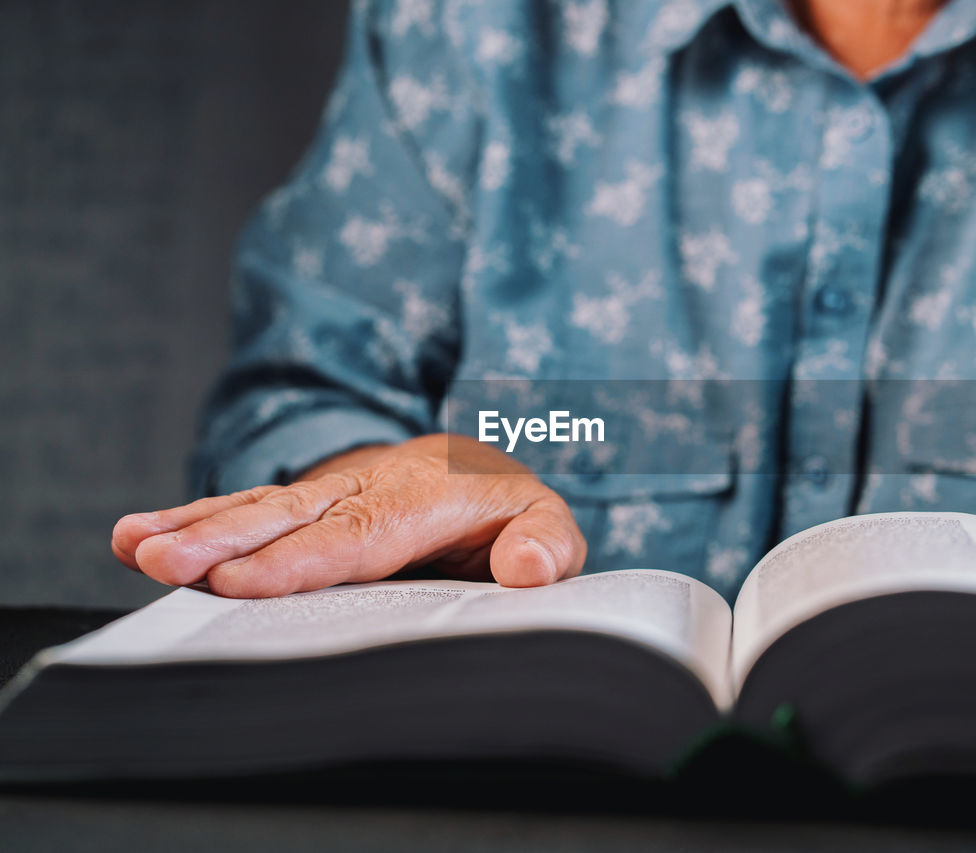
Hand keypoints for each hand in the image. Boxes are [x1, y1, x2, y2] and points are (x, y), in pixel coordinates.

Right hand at [112, 434, 586, 596]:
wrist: (475, 471)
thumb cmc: (509, 510)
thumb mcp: (548, 523)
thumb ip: (547, 545)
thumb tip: (524, 571)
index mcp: (428, 495)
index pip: (361, 534)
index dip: (302, 559)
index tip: (241, 582)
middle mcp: (369, 487)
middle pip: (295, 517)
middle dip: (227, 541)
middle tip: (164, 561)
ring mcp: (331, 494)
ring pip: (261, 508)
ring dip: (196, 528)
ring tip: (134, 545)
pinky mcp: (306, 507)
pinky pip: (250, 511)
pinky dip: (195, 521)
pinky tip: (139, 538)